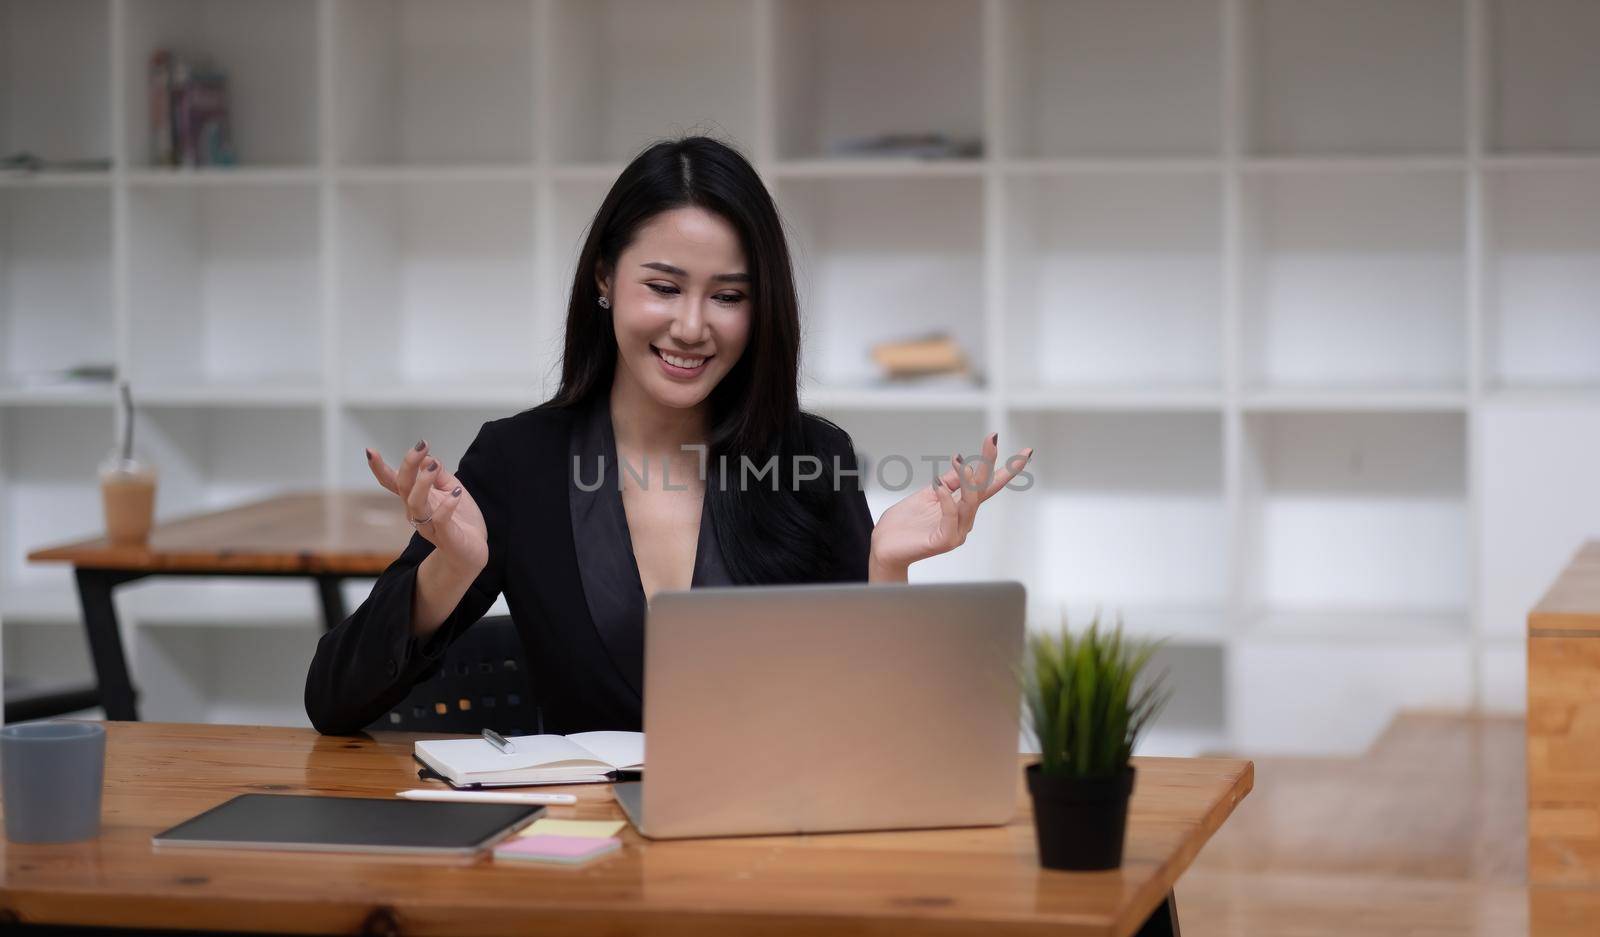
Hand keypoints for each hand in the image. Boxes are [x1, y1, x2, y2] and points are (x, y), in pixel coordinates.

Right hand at [366, 439, 488, 575]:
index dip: (379, 468)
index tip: (370, 450)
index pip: (392, 483)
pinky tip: (456, 492)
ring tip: (433, 466)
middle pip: (403, 487)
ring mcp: (429, 526)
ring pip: (416, 504)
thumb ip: (438, 473)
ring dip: (423, 483)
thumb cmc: (460, 519)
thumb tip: (427, 457)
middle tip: (421, 446)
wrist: (472, 552)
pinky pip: (440, 520)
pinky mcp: (446, 537)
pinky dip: (447, 506)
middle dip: (409, 465)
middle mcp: (416, 512)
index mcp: (415, 499)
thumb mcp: (450, 487)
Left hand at [868, 432, 1032, 580]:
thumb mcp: (927, 494)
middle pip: (983, 488)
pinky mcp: (943, 541)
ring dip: (967, 480)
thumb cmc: (903, 524)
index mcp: (961, 508)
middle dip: (989, 462)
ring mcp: (956, 532)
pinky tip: (939, 485)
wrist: (884, 547)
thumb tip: (963, 464)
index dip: (1006, 469)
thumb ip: (947, 483)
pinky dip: (947, 499)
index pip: (988, 485)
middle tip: (994, 440)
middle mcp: (964, 521)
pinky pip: (950, 516)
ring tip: (960, 462)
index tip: (1026, 452)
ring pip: (970, 502)